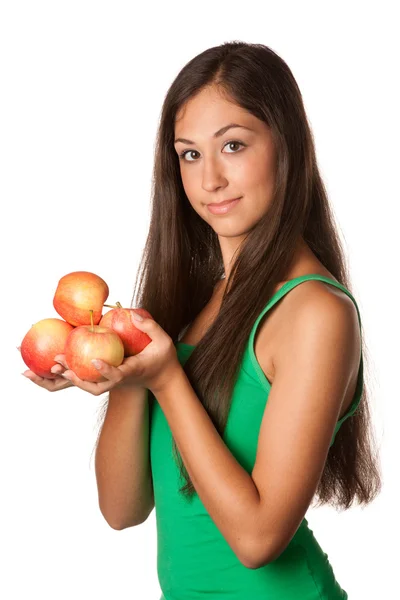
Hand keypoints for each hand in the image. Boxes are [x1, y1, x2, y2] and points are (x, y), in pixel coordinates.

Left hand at [21, 314, 181, 396]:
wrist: (164, 377)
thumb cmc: (164, 358)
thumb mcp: (163, 340)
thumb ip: (150, 326)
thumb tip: (131, 314)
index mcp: (133, 370)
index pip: (117, 374)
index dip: (105, 369)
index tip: (93, 359)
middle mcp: (122, 380)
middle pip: (97, 387)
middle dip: (80, 380)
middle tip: (63, 369)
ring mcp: (116, 382)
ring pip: (91, 386)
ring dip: (74, 379)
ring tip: (58, 366)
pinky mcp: (111, 380)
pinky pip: (92, 379)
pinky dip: (78, 374)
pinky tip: (66, 362)